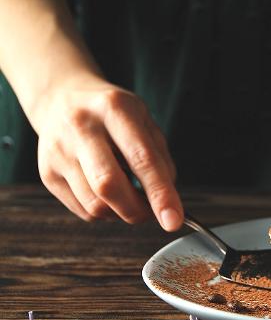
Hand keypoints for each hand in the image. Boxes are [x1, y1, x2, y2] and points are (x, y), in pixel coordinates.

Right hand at [31, 76, 182, 230]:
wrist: (63, 99)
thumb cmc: (113, 113)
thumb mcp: (144, 120)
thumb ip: (160, 158)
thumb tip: (168, 201)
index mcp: (114, 108)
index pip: (141, 159)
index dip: (160, 194)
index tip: (174, 220)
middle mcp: (81, 127)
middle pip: (108, 185)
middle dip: (137, 211)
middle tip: (153, 213)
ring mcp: (59, 151)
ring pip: (94, 204)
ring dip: (121, 213)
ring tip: (131, 198)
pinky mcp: (47, 173)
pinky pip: (82, 210)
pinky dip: (105, 212)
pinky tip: (110, 195)